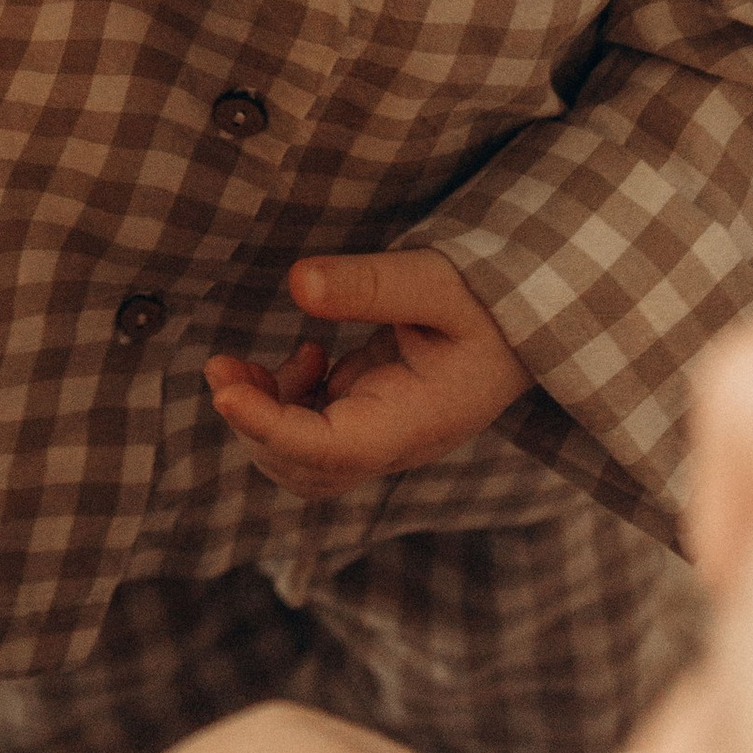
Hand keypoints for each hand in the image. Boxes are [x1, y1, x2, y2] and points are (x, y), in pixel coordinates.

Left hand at [204, 250, 530, 497]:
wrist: (529, 321)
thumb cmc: (491, 300)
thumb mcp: (439, 280)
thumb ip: (372, 284)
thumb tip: (296, 285)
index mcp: (418, 422)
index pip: (334, 449)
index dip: (272, 429)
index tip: (224, 395)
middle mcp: (397, 443)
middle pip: (306, 472)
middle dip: (254, 426)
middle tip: (223, 366)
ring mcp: (383, 436)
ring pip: (304, 462)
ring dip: (264, 417)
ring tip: (250, 363)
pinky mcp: (372, 417)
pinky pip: (314, 435)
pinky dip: (288, 402)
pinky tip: (309, 354)